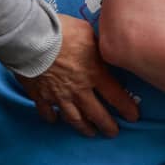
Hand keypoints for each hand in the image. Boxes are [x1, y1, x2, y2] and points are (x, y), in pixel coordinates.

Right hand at [16, 15, 138, 136]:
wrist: (30, 38)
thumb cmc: (62, 31)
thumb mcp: (88, 33)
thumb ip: (97, 46)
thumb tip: (103, 48)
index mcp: (94, 73)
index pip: (115, 96)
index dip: (126, 108)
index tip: (133, 117)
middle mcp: (79, 89)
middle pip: (96, 114)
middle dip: (107, 126)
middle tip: (113, 133)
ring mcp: (58, 95)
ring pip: (74, 118)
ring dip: (84, 127)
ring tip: (90, 133)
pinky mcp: (40, 96)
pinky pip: (47, 112)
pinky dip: (53, 118)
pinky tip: (56, 120)